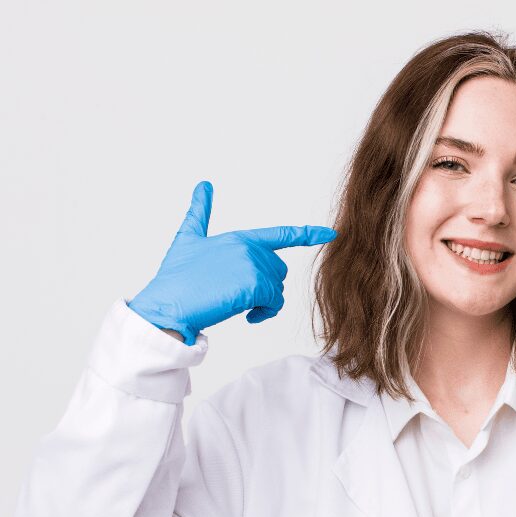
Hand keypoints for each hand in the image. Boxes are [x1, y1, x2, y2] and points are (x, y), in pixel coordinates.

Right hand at [128, 181, 337, 345]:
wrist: (167, 304)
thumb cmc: (176, 278)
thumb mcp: (187, 240)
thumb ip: (199, 213)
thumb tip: (203, 185)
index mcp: (240, 238)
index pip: (281, 234)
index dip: (308, 234)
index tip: (331, 234)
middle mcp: (250, 248)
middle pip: (278, 272)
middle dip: (265, 287)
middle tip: (240, 297)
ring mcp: (253, 266)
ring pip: (277, 290)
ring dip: (263, 303)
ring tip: (239, 306)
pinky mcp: (254, 286)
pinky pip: (274, 304)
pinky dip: (264, 314)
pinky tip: (246, 316)